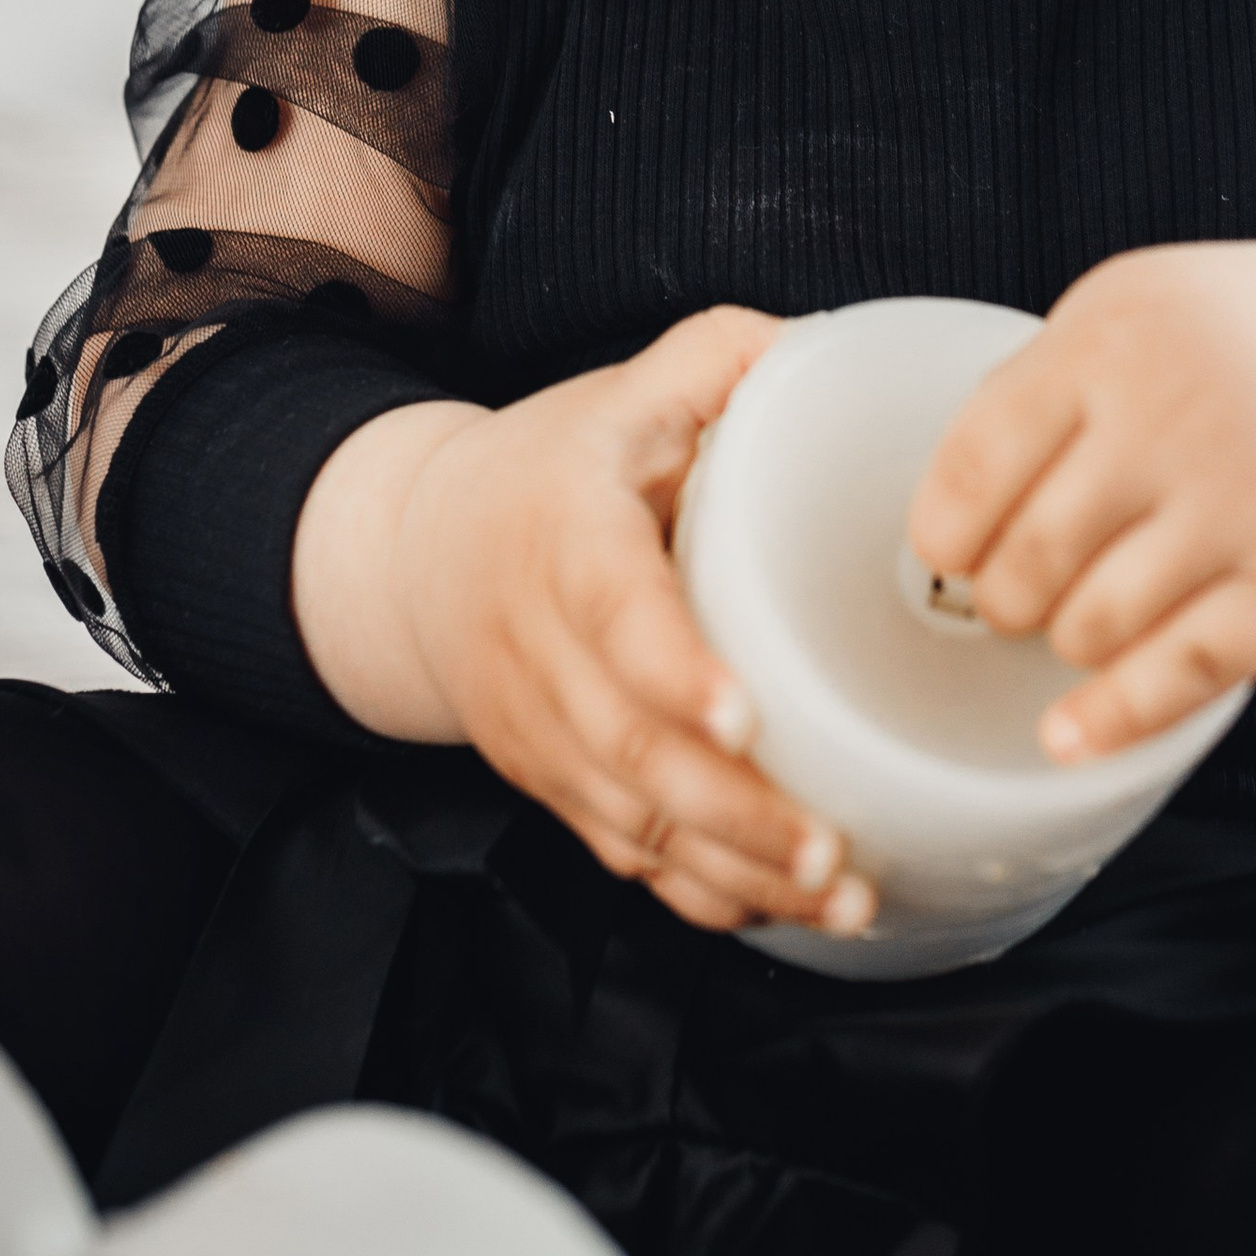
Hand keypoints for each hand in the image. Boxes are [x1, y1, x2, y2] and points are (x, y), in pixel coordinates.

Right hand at [291, 310, 877, 935]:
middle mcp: (540, 644)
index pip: (613, 609)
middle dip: (733, 811)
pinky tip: (782, 909)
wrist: (414, 552)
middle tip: (832, 848)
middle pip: (628, 748)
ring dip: (734, 870)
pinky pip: (622, 853)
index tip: (745, 716)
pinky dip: (698, 893)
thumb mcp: (623, 390)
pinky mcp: (548, 784)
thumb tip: (825, 346)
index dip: (672, 669)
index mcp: (567, 534)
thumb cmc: (551, 468)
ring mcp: (538, 729)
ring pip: (630, 820)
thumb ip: (721, 357)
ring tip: (840, 894)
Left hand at [905, 234, 1255, 759]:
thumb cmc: (1219, 343)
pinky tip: (1068, 736)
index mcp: (1106, 346)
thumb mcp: (1120, 314)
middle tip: (1017, 593)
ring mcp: (1241, 504)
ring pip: (1093, 625)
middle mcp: (1170, 422)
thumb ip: (1036, 397)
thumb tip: (946, 520)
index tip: (947, 554)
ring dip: (1064, 640)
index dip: (943, 533)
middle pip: (1028, 559)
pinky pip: (1185, 671)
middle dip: (1002, 598)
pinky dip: (1115, 717)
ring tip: (1077, 618)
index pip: (977, 464)